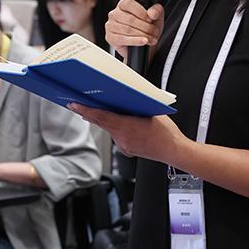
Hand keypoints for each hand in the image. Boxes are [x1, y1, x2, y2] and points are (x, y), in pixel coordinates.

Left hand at [69, 103, 186, 163]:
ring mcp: (123, 145)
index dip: (86, 109)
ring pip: (109, 129)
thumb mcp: (150, 111)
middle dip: (88, 113)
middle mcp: (121, 138)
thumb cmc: (166, 132)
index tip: (75, 104)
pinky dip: (113, 128)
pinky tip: (117, 122)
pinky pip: (116, 135)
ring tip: (96, 109)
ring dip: (102, 120)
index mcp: (126, 127)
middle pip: (101, 123)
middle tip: (76, 104)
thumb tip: (123, 97)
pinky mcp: (126, 149)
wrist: (173, 151)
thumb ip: (134, 106)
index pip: (101, 116)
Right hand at [105, 0, 164, 59]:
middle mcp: (114, 14)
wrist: (143, 44)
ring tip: (151, 38)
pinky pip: (123, 39)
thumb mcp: (155, 17)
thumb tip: (151, 13)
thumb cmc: (147, 27)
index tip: (151, 19)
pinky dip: (135, 41)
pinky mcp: (110, 37)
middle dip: (145, 27)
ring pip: (127, 30)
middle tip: (154, 32)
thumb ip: (156, 11)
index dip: (141, 12)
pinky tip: (143, 41)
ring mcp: (110, 25)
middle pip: (130, 19)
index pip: (129, 4)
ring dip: (142, 35)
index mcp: (123, 4)